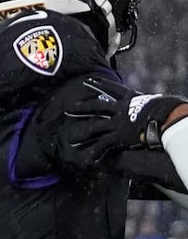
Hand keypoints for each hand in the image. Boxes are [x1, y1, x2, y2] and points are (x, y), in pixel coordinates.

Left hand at [64, 77, 187, 164]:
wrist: (168, 118)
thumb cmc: (169, 108)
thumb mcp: (156, 100)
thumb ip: (149, 101)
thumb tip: (157, 100)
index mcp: (131, 98)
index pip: (112, 89)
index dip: (100, 84)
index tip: (89, 81)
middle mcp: (121, 108)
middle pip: (96, 106)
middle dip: (82, 107)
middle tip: (70, 108)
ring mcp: (118, 122)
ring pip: (94, 127)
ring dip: (82, 134)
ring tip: (71, 139)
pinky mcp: (118, 135)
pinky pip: (103, 144)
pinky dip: (96, 151)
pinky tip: (89, 158)